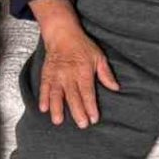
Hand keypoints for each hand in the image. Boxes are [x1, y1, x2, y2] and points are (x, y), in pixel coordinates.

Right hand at [30, 0, 119, 127]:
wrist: (62, 34)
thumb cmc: (82, 46)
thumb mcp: (98, 57)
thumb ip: (106, 74)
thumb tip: (115, 88)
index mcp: (84, 71)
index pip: (88, 92)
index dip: (91, 106)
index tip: (94, 118)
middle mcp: (69, 74)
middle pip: (73, 96)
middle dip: (78, 112)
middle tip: (82, 125)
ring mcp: (57, 74)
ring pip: (56, 94)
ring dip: (57, 108)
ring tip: (58, 121)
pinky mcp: (47, 74)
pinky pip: (44, 87)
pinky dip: (43, 98)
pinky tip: (44, 108)